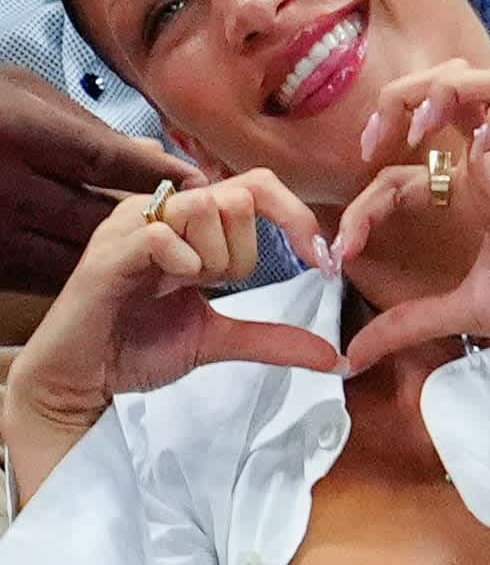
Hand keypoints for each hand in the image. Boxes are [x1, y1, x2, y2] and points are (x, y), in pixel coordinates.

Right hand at [0, 65, 206, 296]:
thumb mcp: (21, 93)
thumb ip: (85, 124)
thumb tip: (151, 150)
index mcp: (15, 133)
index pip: (106, 159)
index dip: (158, 172)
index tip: (199, 179)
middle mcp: (5, 188)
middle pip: (100, 214)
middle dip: (153, 220)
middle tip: (195, 222)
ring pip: (80, 252)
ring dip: (124, 253)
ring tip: (163, 248)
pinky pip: (47, 275)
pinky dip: (84, 270)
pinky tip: (110, 265)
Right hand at [3, 170, 336, 505]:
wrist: (83, 378)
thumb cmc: (139, 347)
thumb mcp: (220, 340)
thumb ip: (274, 338)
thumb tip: (332, 355)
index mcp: (191, 225)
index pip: (258, 186)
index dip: (297, 217)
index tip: (322, 262)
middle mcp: (163, 213)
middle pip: (241, 198)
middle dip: (243, 255)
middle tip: (207, 286)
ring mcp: (132, 225)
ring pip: (207, 209)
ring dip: (212, 261)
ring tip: (179, 287)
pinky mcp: (109, 250)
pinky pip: (163, 234)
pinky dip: (181, 262)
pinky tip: (167, 285)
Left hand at [339, 69, 489, 372]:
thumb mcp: (461, 313)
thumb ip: (407, 324)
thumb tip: (353, 357)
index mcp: (476, 199)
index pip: (406, 173)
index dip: (367, 201)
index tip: (346, 250)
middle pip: (447, 92)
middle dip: (398, 101)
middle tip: (373, 142)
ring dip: (447, 87)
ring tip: (422, 122)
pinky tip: (478, 140)